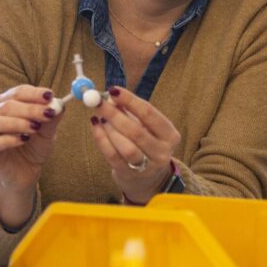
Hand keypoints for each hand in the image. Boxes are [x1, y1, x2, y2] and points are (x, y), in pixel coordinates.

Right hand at [0, 85, 63, 227]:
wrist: (26, 172)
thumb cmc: (34, 147)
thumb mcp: (48, 132)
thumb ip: (52, 118)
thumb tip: (59, 104)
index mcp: (10, 104)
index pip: (18, 92)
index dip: (34, 93)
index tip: (49, 95)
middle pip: (6, 105)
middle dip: (29, 108)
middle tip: (47, 114)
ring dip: (16, 122)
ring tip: (34, 128)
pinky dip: (8, 139)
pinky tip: (23, 140)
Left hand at [90, 86, 180, 203]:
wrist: (147, 176)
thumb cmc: (145, 142)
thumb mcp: (144, 125)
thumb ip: (129, 110)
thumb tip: (109, 97)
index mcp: (170, 135)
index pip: (149, 114)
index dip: (130, 100)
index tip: (113, 89)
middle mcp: (162, 152)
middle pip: (136, 131)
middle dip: (114, 114)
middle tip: (97, 102)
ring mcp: (147, 167)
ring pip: (126, 147)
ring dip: (109, 129)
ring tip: (99, 117)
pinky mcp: (130, 175)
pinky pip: (113, 156)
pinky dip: (101, 140)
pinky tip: (96, 127)